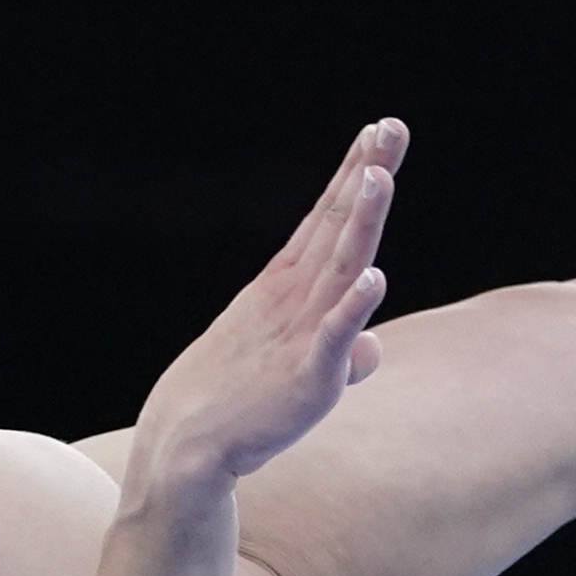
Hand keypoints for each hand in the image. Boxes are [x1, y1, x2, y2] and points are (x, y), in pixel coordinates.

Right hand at [124, 117, 399, 499]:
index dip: (354, 177)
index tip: (378, 133)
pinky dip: (352, 309)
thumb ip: (340, 351)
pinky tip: (373, 278)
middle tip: (391, 126)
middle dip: (366, 175)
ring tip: (380, 176)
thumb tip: (372, 350)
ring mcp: (301, 335)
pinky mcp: (308, 379)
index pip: (328, 223)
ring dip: (360, 222)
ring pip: (339, 269)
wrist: (185, 449)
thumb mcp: (296, 367)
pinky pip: (334, 339)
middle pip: (339, 229)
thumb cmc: (236, 404)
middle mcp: (296, 301)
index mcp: (288, 290)